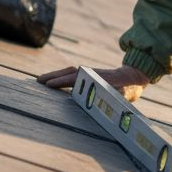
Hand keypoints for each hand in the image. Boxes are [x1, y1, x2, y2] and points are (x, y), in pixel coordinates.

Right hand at [36, 65, 150, 101]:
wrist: (134, 77)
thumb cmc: (129, 88)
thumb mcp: (125, 94)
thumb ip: (116, 96)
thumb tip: (103, 100)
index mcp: (97, 79)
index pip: (76, 78)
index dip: (63, 81)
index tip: (50, 85)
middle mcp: (90, 74)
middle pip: (69, 72)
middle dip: (53, 76)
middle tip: (38, 81)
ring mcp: (88, 74)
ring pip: (69, 72)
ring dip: (55, 75)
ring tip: (40, 80)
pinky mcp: (88, 76)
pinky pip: (71, 74)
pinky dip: (61, 77)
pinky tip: (53, 82)